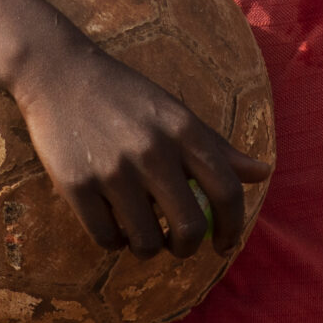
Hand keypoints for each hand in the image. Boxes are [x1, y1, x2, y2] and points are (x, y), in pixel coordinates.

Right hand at [10, 39, 272, 259]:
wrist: (59, 74)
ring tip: (140, 232)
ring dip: (147, 247)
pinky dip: (114, 241)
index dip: (233, 226)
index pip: (226, 190)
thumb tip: (263, 173)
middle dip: (187, 248)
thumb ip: (218, 146)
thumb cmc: (125, 96)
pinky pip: (106, 239)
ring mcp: (113, 170)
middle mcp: (152, 150)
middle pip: (189, 227)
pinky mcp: (77, 185)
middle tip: (177, 245)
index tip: (225, 244)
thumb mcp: (175, 112)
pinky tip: (112, 223)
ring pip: (146, 242)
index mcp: (182, 130)